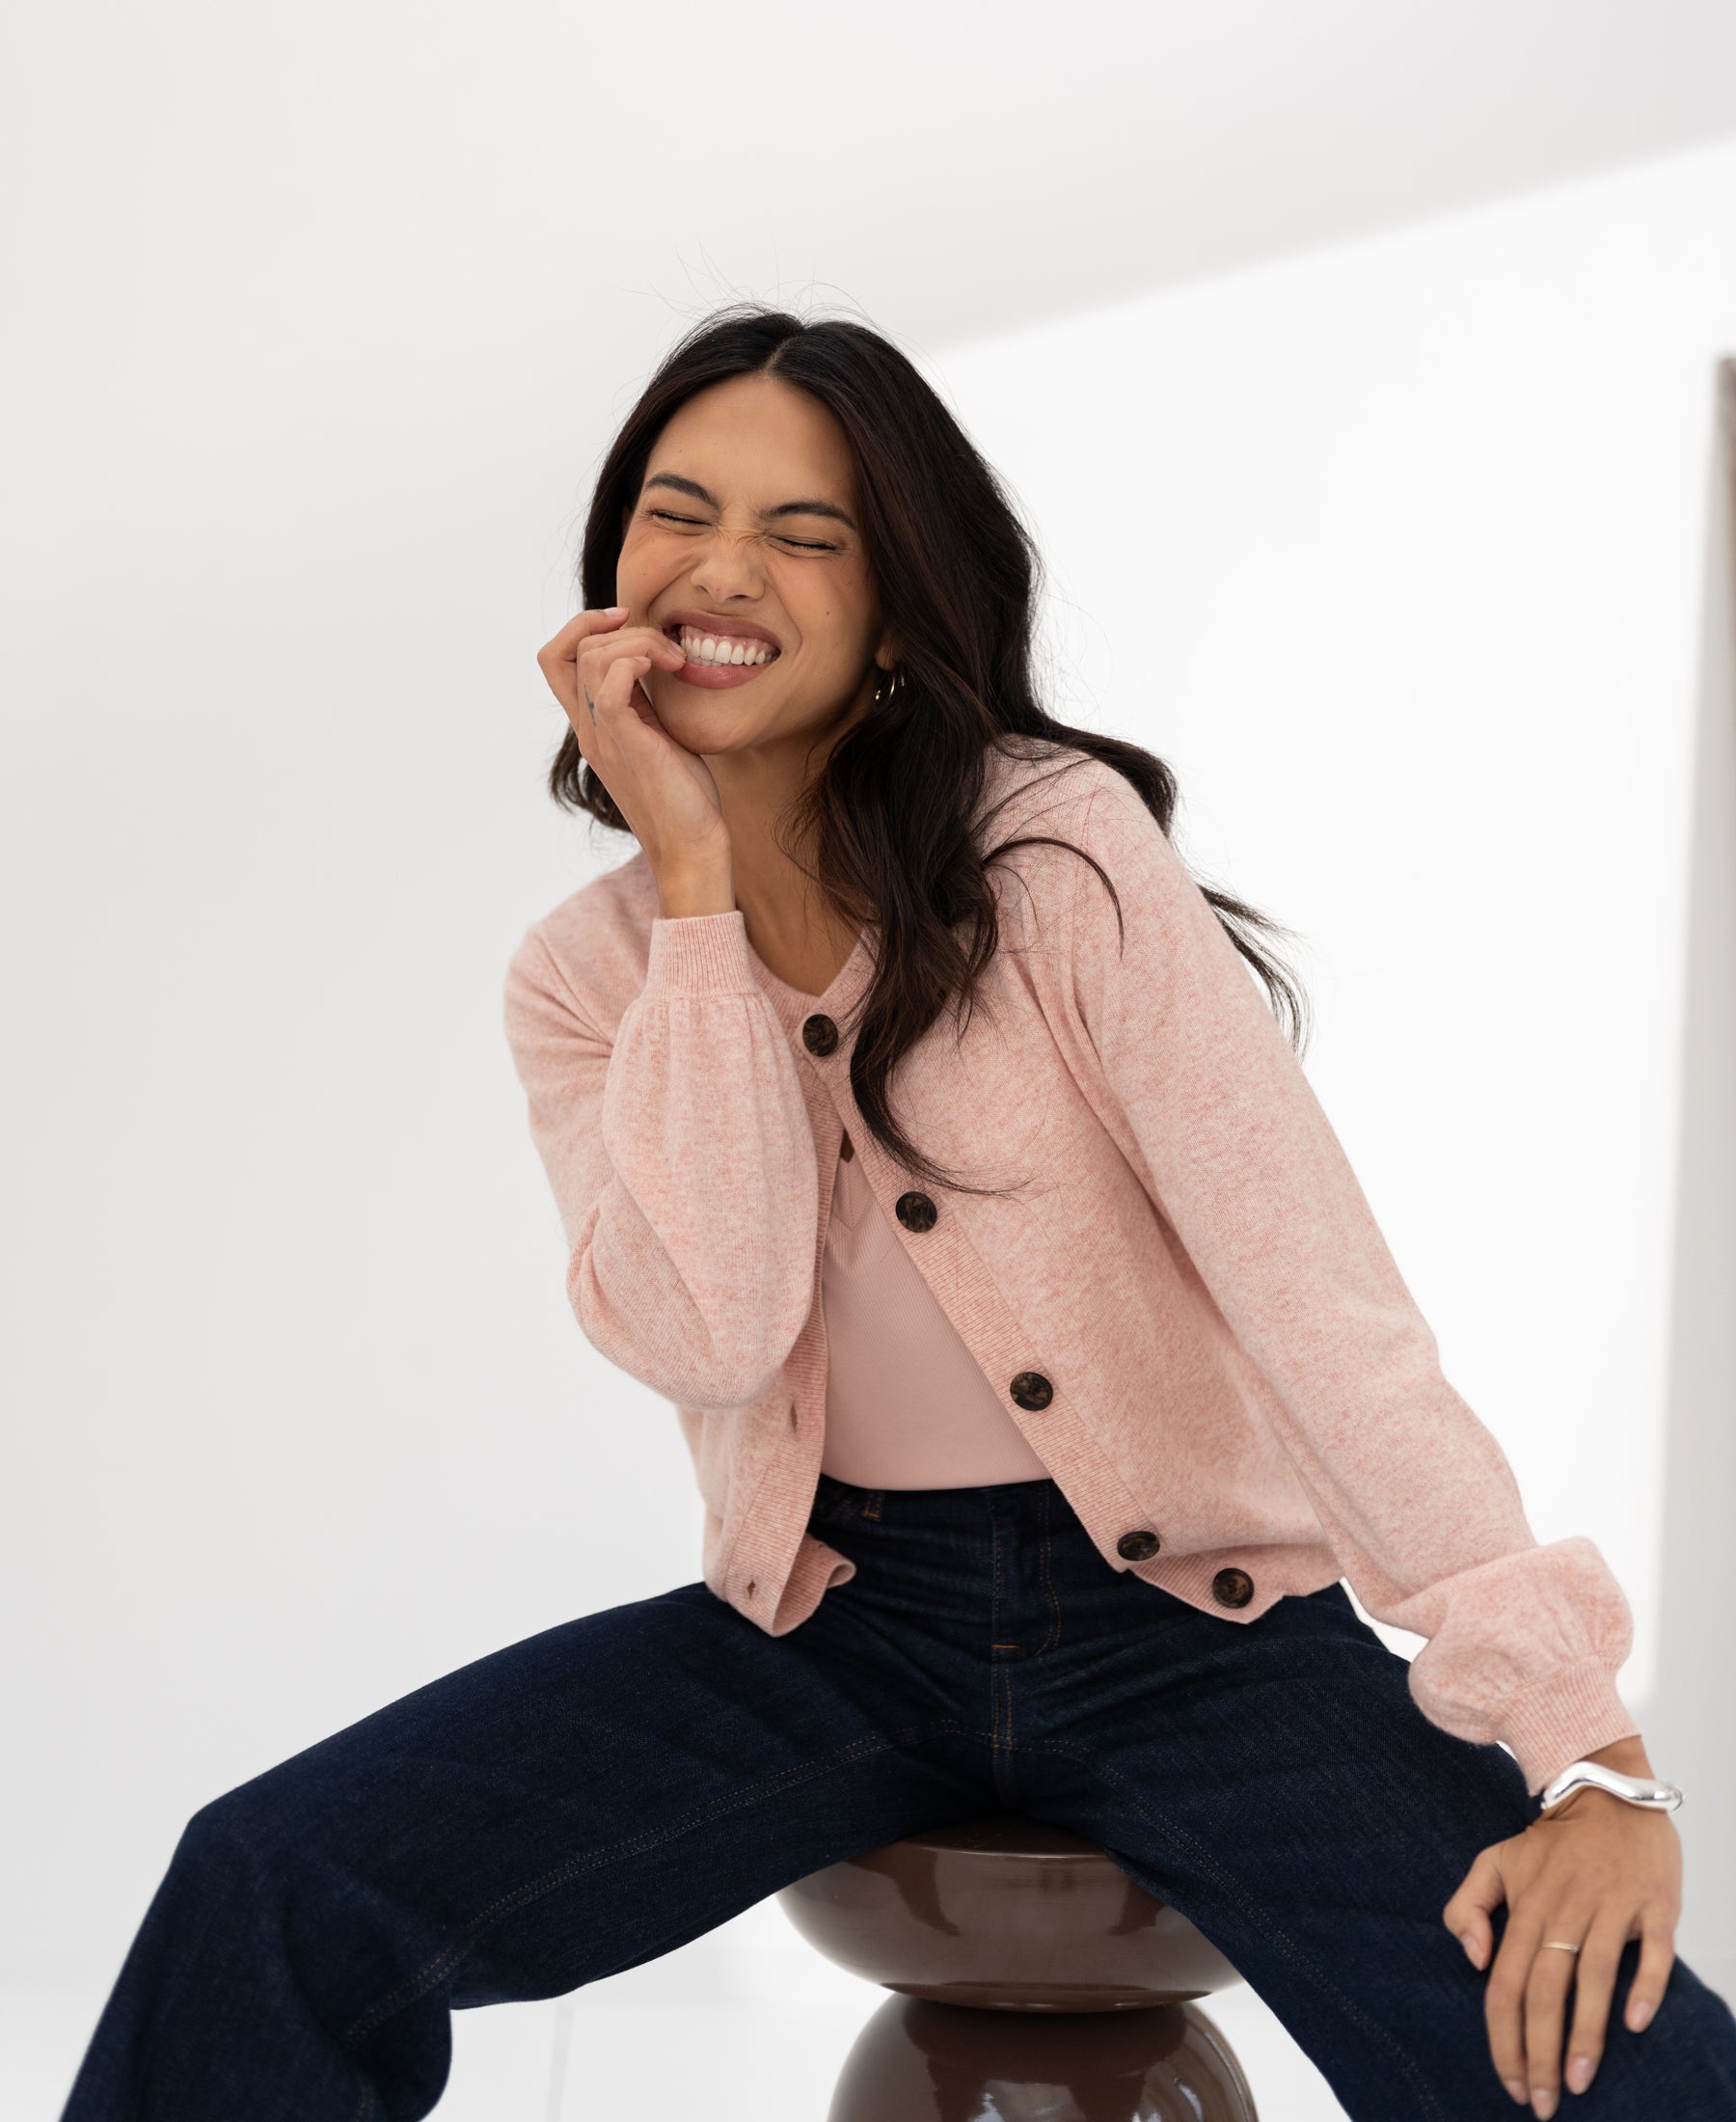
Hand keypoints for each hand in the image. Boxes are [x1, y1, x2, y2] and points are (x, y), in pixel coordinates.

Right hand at [536, 606, 732, 885]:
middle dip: (619, 628)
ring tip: (676, 662)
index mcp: (592, 725)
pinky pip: (610, 683)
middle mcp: (588, 729)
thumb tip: (656, 661)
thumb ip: (645, 702)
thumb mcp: (659, 736)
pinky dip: (637, 661)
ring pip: (591, 658)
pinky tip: (666, 671)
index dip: (583, 626)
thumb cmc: (685, 796)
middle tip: (667, 649)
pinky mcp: (625, 744)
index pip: (556, 659)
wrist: (691, 846)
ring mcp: (602, 737)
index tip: (627, 620)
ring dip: (639, 642)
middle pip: (567, 650)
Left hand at [1442, 1739, 1680, 2114]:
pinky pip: (1652, 1952)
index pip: (1505, 1985)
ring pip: (1592, 1977)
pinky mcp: (1654, 1905)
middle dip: (1538, 2053)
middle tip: (1542, 2104)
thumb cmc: (1551, 1843)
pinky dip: (1644, 1987)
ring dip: (1585, 2034)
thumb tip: (1475, 1961)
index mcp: (1526, 1907)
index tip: (1508, 2083)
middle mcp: (1564, 1910)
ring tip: (1578, 2082)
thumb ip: (1467, 1906)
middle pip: (1544, 1990)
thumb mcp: (1495, 1862)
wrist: (1608, 1791)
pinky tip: (1635, 2024)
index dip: (1503, 2037)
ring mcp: (1611, 1907)